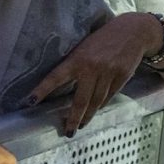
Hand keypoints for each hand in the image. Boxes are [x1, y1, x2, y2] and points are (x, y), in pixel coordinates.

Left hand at [27, 12, 162, 132]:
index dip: (42, 90)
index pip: (56, 77)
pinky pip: (109, 96)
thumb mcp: (85, 46)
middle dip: (73, 118)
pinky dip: (101, 104)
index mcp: (78, 58)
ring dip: (88, 116)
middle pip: (80, 100)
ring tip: (81, 125)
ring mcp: (108, 73)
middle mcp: (92, 68)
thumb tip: (64, 85)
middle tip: (68, 131)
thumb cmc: (104, 38)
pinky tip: (96, 109)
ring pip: (96, 101)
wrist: (134, 31)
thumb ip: (76, 63)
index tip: (30, 102)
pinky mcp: (122, 77)